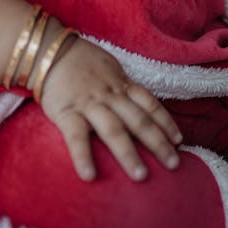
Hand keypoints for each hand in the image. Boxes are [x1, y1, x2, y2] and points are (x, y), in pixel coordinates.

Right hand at [38, 36, 182, 182]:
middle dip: (158, 143)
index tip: (178, 140)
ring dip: (129, 153)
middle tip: (174, 164)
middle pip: (139, 120)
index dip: (165, 122)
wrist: (49, 50)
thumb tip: (139, 104)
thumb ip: (122, 86)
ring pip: (114, 130)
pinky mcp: (67, 112)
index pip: (150, 104)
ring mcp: (89, 104)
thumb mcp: (109, 69)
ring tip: (141, 176)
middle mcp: (110, 95)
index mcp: (121, 84)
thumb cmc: (81, 62)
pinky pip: (76, 136)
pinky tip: (90, 176)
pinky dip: (83, 156)